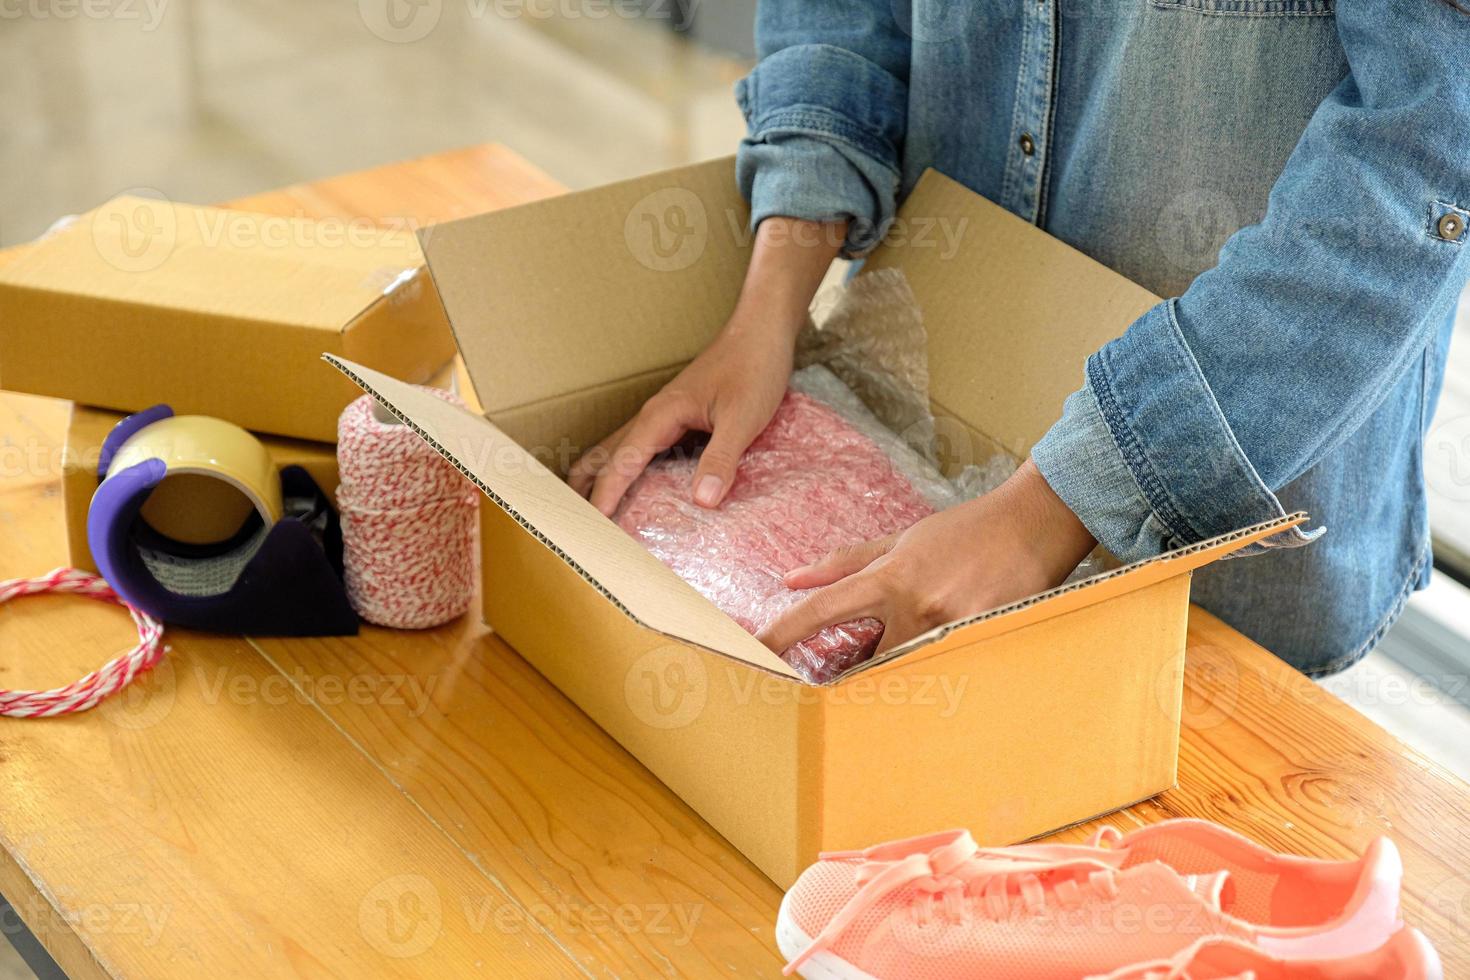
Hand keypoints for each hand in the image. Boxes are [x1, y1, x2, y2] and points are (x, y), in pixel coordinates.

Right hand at [569, 216, 846, 515]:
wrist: (761, 333)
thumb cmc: (753, 370)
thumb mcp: (742, 418)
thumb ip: (721, 458)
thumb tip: (701, 502)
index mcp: (660, 416)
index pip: (621, 464)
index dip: (604, 496)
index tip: (591, 529)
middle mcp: (653, 416)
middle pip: (604, 455)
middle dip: (585, 488)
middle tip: (575, 527)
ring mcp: (662, 416)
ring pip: (618, 451)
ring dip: (601, 478)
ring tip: (592, 514)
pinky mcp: (677, 418)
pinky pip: (640, 449)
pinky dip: (625, 470)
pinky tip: (634, 490)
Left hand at [756, 459, 1097, 657]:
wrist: (1033, 524)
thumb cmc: (965, 532)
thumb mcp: (901, 540)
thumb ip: (846, 562)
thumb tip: (792, 579)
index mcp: (888, 579)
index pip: (822, 611)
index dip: (783, 633)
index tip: (754, 653)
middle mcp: (913, 608)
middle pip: (865, 664)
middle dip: (856, 680)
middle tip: (846, 691)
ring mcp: (950, 630)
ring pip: (909, 676)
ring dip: (901, 682)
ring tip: (908, 679)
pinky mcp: (984, 644)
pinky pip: (950, 676)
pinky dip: (942, 677)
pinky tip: (950, 681)